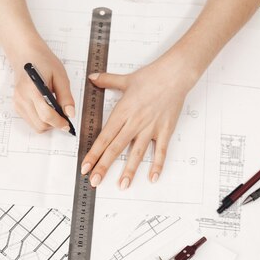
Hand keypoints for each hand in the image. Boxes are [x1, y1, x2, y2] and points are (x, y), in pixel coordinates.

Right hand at [11, 41, 74, 132]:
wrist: (26, 54)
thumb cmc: (43, 62)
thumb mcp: (60, 76)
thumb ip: (66, 96)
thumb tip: (70, 114)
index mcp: (32, 89)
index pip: (46, 115)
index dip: (59, 122)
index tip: (68, 124)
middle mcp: (22, 98)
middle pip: (40, 124)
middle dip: (54, 124)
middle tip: (64, 116)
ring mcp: (17, 102)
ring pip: (35, 126)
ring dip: (48, 123)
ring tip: (55, 110)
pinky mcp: (16, 105)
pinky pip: (30, 121)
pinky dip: (40, 119)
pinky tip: (46, 108)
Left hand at [80, 59, 195, 189]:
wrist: (174, 75)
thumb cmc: (151, 76)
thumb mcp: (126, 79)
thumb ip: (107, 81)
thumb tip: (92, 77)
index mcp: (123, 112)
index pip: (104, 137)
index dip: (94, 153)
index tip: (85, 166)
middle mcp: (135, 122)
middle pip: (116, 148)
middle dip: (104, 166)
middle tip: (95, 181)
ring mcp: (151, 128)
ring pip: (137, 153)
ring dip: (129, 170)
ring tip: (122, 185)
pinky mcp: (165, 130)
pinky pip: (161, 151)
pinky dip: (157, 165)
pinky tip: (153, 177)